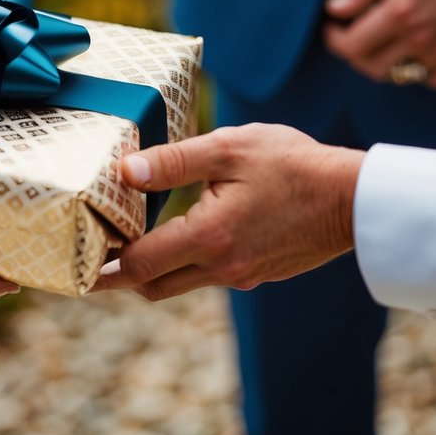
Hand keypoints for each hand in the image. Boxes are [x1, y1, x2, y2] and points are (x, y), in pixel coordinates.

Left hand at [94, 124, 362, 301]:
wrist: (356, 198)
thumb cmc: (294, 164)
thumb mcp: (229, 148)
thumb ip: (174, 161)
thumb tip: (125, 172)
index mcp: (210, 236)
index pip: (140, 264)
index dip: (105, 263)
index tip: (79, 257)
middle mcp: (222, 267)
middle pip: (152, 286)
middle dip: (120, 275)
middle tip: (92, 256)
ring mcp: (241, 275)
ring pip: (180, 284)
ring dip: (153, 269)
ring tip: (129, 242)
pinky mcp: (257, 274)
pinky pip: (208, 276)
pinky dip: (185, 262)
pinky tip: (181, 233)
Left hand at [323, 0, 435, 89]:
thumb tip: (333, 10)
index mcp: (399, 13)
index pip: (351, 46)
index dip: (335, 40)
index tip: (334, 30)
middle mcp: (418, 39)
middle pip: (369, 66)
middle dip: (355, 53)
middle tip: (356, 36)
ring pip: (395, 75)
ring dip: (382, 62)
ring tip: (384, 40)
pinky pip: (427, 79)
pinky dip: (415, 69)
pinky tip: (414, 49)